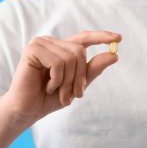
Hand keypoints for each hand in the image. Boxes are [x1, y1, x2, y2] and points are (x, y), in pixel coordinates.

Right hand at [1, 31, 121, 128]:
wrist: (27, 110)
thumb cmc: (50, 98)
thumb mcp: (77, 85)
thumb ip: (93, 70)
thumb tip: (114, 55)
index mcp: (62, 49)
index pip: (84, 38)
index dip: (101, 37)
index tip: (119, 38)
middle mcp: (51, 42)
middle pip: (80, 51)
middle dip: (80, 77)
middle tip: (75, 96)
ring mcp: (41, 43)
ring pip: (70, 58)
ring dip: (68, 82)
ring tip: (59, 94)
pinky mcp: (32, 49)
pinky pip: (58, 63)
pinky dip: (57, 80)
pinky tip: (46, 87)